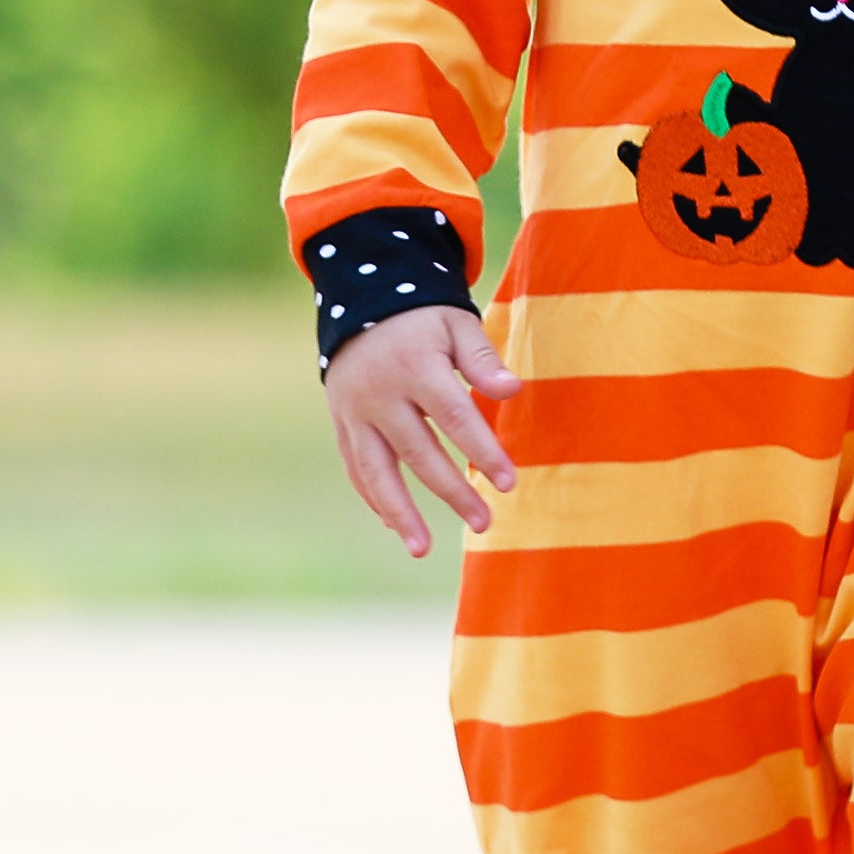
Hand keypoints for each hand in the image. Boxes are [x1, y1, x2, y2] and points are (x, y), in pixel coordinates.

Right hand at [325, 308, 519, 556]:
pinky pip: (357, 468)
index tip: (509, 483)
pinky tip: (397, 526)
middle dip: (452, 492)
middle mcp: (381, 394)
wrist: (359, 304)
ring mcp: (355, 413)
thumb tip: (512, 390)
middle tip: (484, 522)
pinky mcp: (341, 425)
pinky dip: (375, 498)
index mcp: (415, 366)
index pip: (454, 417)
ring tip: (422, 550)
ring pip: (377, 471)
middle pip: (419, 452)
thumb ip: (482, 359)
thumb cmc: (422, 318)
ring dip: (400, 513)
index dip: (483, 451)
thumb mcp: (456, 323)